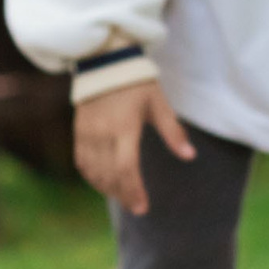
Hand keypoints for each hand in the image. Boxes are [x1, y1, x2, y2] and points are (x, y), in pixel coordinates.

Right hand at [74, 81, 192, 217]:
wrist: (104, 60)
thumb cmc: (136, 81)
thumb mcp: (158, 104)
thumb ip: (173, 131)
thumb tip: (189, 156)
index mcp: (124, 127)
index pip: (126, 168)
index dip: (134, 190)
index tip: (143, 206)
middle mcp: (102, 133)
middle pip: (109, 175)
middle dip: (123, 195)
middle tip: (136, 208)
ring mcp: (87, 133)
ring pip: (93, 171)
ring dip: (107, 188)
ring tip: (123, 197)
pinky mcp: (78, 130)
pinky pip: (81, 161)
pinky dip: (91, 176)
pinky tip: (103, 183)